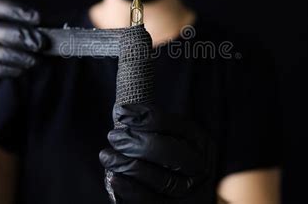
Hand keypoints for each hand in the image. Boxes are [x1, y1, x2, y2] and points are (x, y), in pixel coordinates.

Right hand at [0, 0, 44, 122]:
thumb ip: (27, 28)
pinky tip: (22, 70)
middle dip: (19, 35)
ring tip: (36, 60)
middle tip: (41, 44)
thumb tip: (57, 28)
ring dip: (16, 55)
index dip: (13, 10)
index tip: (37, 18)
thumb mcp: (6, 33)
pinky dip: (8, 69)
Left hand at [100, 103, 216, 203]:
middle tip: (113, 136)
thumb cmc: (174, 158)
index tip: (121, 113)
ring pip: (159, 179)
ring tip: (106, 156)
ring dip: (127, 165)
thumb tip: (124, 112)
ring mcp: (190, 191)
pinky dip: (131, 189)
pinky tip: (114, 178)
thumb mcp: (175, 137)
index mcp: (200, 141)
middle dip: (136, 142)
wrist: (190, 192)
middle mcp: (199, 166)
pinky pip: (151, 201)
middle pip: (169, 152)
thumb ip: (156, 126)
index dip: (146, 117)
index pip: (174, 125)